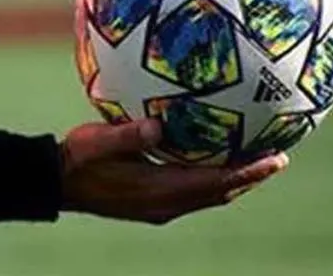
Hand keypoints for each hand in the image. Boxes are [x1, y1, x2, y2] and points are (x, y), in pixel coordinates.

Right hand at [60, 119, 288, 224]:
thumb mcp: (96, 141)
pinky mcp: (151, 204)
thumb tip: (157, 125)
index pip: (211, 183)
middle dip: (249, 178)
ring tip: (256, 163)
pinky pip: (193, 195)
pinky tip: (216, 165)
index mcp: (154, 191)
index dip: (245, 172)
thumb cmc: (74, 157)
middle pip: (218, 193)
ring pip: (208, 197)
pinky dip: (213, 182)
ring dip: (234, 181)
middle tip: (277, 158)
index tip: (272, 158)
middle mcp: (162, 205)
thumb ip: (127, 134)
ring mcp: (157, 208)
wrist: (55, 181)